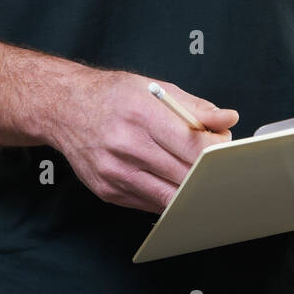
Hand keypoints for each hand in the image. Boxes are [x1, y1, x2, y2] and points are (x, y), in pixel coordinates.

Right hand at [53, 68, 238, 214]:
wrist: (65, 108)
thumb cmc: (113, 96)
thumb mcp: (155, 89)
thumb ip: (195, 107)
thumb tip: (228, 119)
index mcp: (142, 114)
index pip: (192, 144)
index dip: (216, 151)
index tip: (226, 149)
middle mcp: (126, 146)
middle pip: (184, 174)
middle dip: (208, 172)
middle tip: (220, 165)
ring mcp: (115, 173)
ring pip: (169, 196)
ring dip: (191, 190)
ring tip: (200, 177)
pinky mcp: (108, 192)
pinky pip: (150, 204)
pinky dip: (168, 196)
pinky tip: (173, 184)